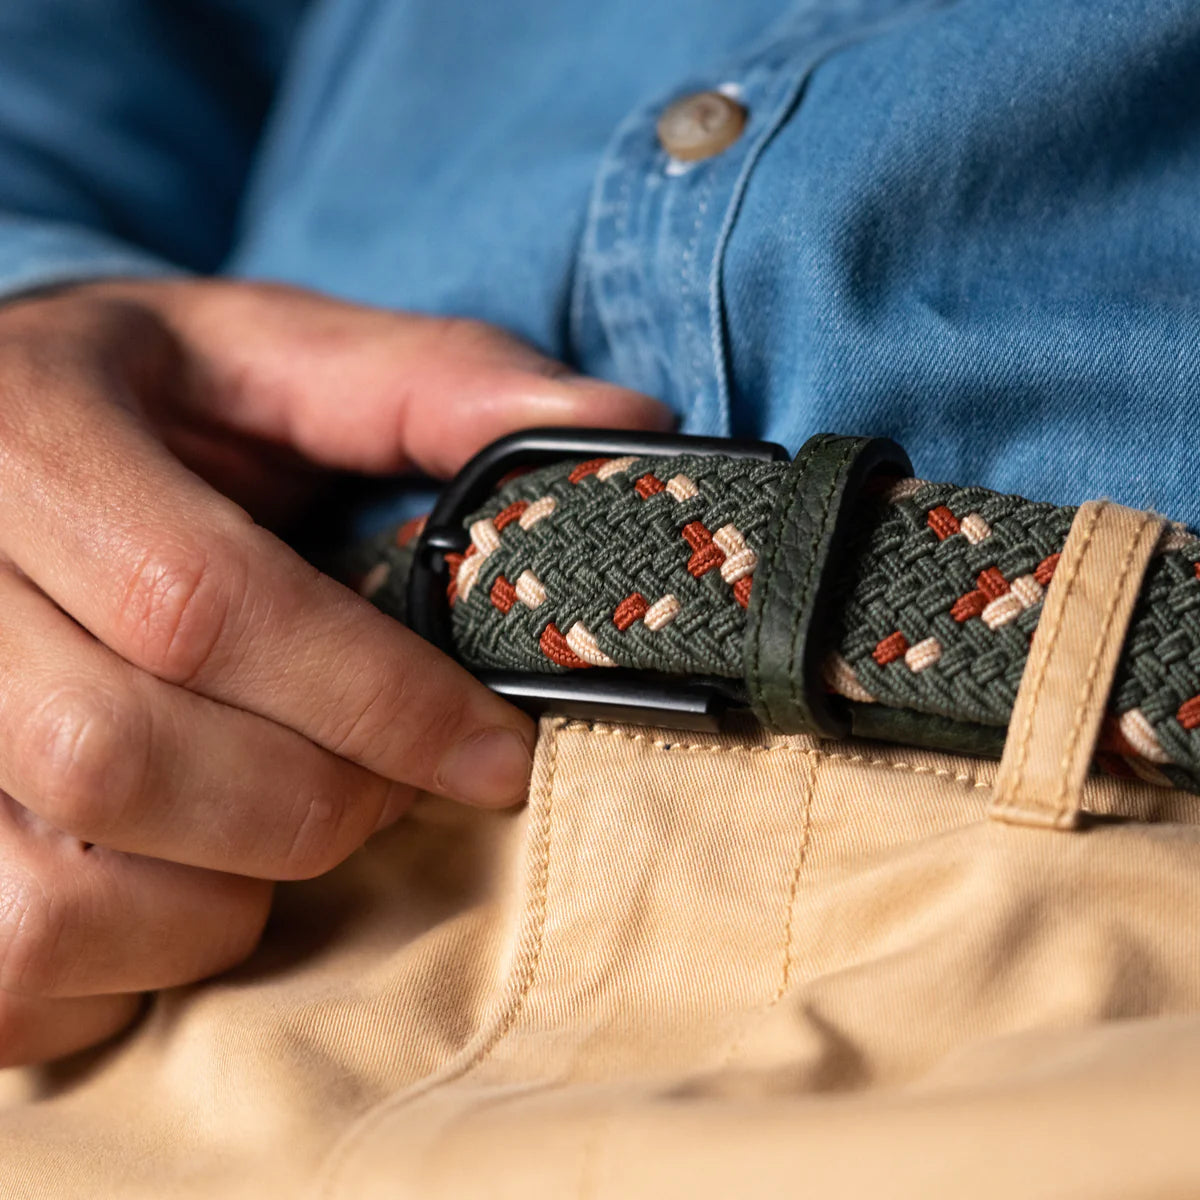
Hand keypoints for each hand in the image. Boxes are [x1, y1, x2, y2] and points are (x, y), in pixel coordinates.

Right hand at [0, 279, 670, 1065]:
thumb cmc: (143, 405)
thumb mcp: (273, 358)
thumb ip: (434, 382)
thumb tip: (626, 424)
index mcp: (24, 440)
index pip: (201, 600)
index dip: (377, 699)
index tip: (494, 755)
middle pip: (124, 757)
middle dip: (315, 805)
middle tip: (397, 788)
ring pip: (56, 896)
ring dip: (224, 898)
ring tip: (281, 824)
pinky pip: (9, 974)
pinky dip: (134, 964)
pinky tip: (184, 879)